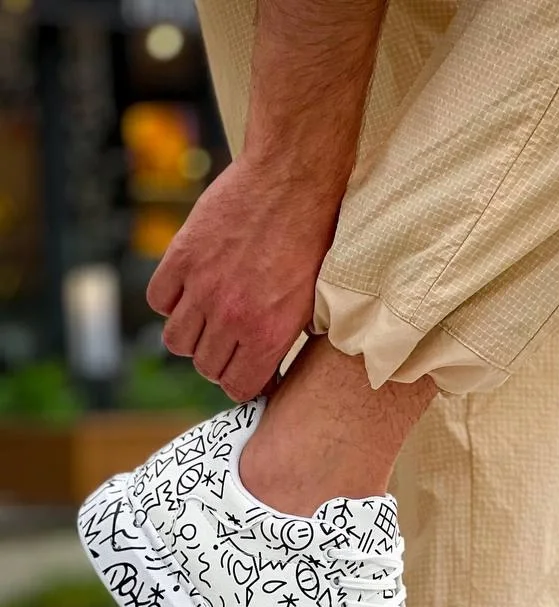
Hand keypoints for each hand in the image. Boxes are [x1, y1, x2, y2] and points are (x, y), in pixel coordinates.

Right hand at [147, 152, 338, 401]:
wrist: (292, 179)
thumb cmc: (312, 239)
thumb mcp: (312, 301)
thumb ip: (287, 338)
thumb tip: (271, 369)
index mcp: (268, 334)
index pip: (237, 388)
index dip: (243, 384)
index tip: (248, 373)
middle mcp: (231, 317)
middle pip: (205, 366)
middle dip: (219, 361)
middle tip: (230, 344)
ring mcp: (203, 287)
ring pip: (177, 340)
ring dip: (191, 336)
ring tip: (207, 320)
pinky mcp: (182, 256)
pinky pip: (159, 299)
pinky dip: (170, 301)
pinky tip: (189, 291)